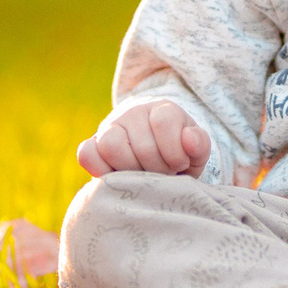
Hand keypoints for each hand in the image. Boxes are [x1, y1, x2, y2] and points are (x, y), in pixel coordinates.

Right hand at [76, 100, 212, 178]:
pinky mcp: (92, 146)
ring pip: (111, 146)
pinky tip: (119, 178)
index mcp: (162, 109)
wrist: (157, 159)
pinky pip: (87, 154)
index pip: (164, 121)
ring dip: (130, 170)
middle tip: (162, 175)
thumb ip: (199, 145)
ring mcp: (110, 128)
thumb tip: (189, 138)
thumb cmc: (179, 158)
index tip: (180, 165)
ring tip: (142, 177)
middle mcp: (133, 113)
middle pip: (141, 144)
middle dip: (156, 168)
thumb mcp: (196, 153)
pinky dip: (100, 169)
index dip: (174, 152)